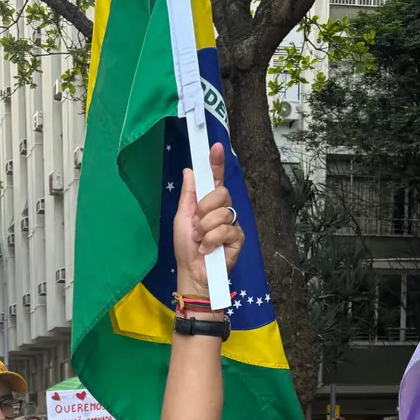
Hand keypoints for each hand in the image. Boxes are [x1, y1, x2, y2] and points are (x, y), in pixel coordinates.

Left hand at [174, 142, 243, 296]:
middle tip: (195, 225)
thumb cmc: (185, 248)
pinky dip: (212, 240)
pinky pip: (226, 230)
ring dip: (205, 229)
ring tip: (200, 241)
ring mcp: (231, 223)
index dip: (216, 163)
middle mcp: (222, 210)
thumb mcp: (181, 218)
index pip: (215, 178)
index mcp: (207, 202)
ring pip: (222, 213)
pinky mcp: (237, 238)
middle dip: (204, 209)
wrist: (192, 272)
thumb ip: (188, 195)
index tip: (215, 147)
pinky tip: (207, 249)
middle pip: (221, 193)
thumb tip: (189, 170)